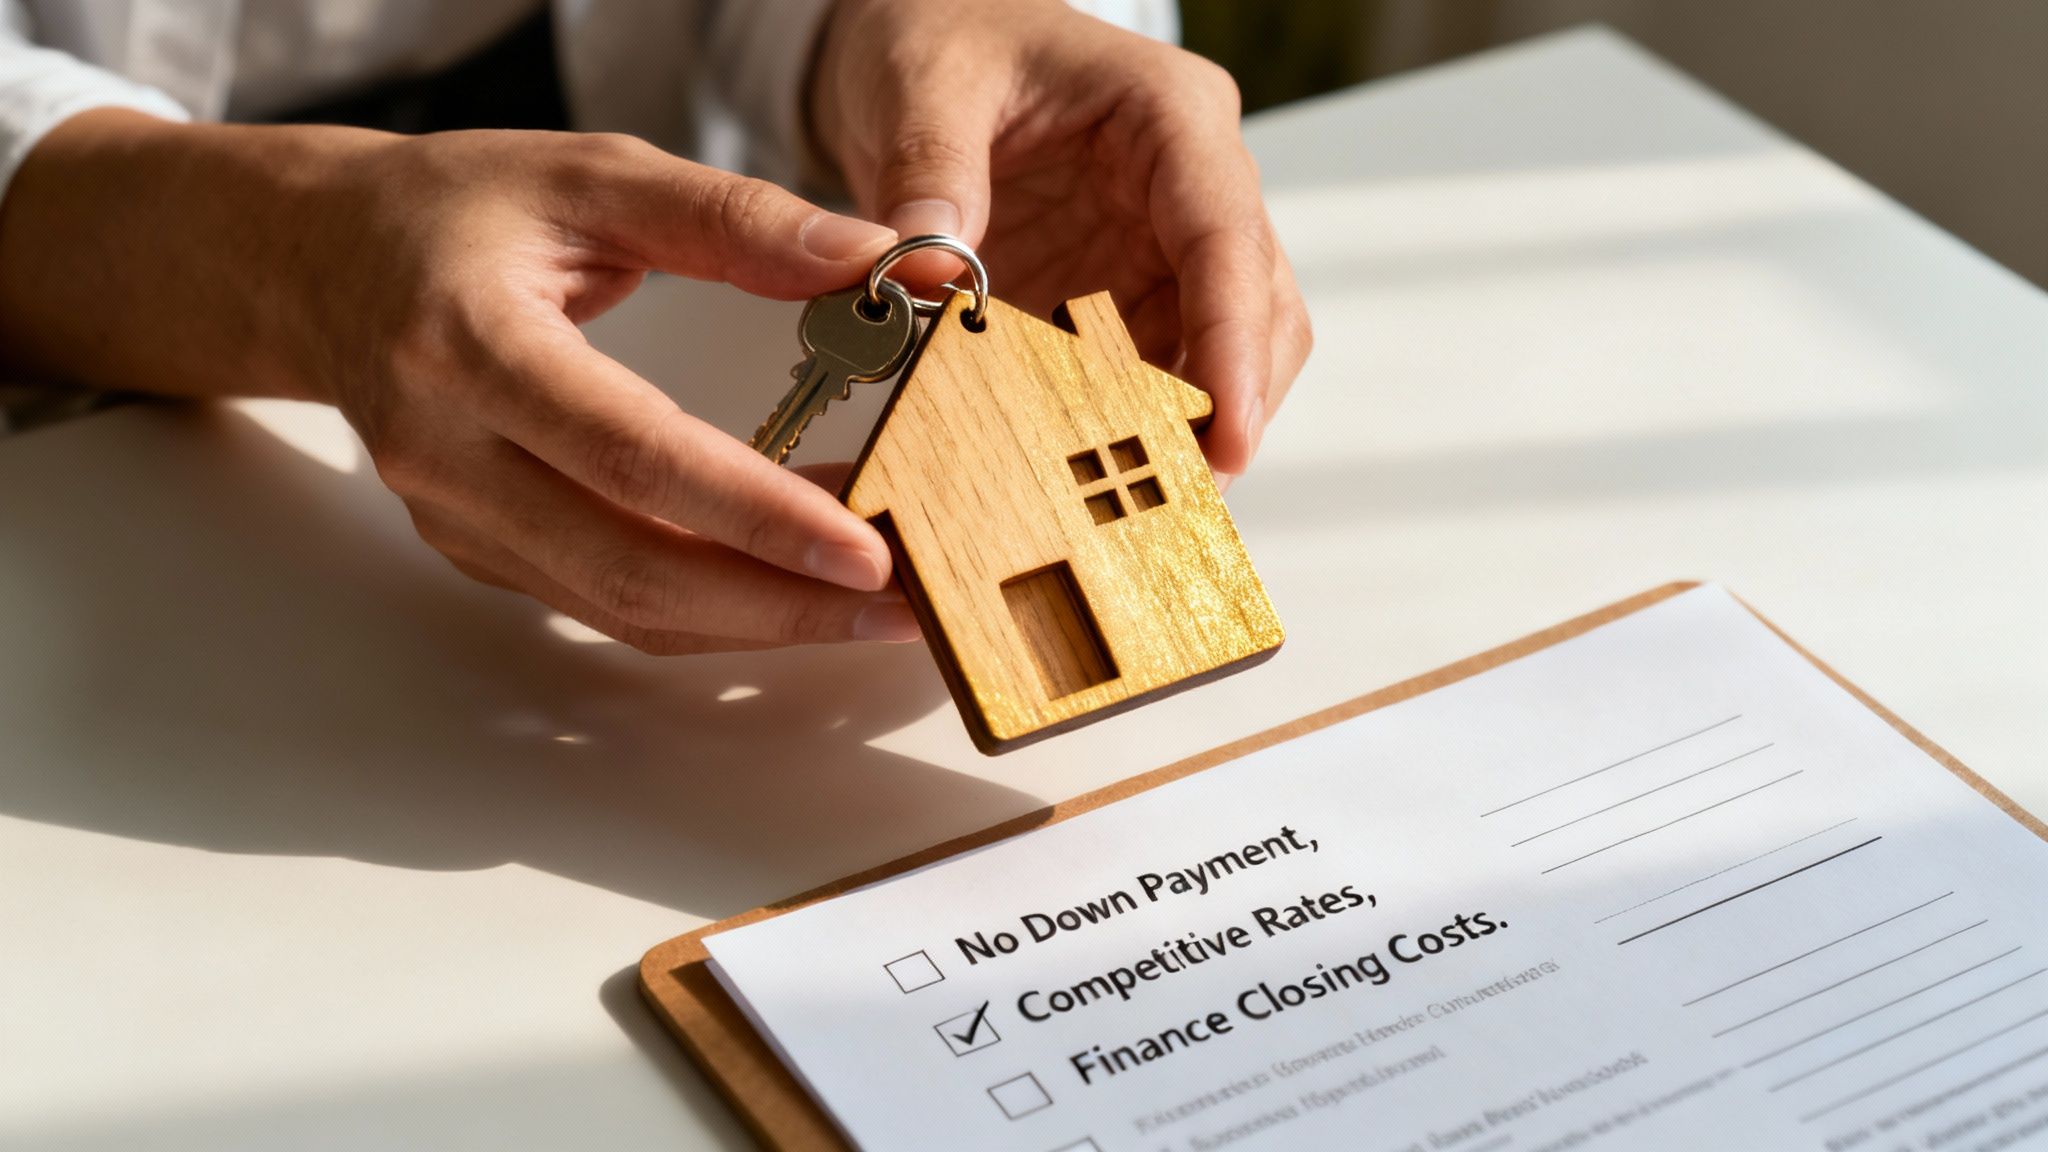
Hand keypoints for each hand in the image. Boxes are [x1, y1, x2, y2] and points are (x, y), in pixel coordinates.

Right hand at [0, 112, 921, 651]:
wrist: (317, 263)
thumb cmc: (453, 210)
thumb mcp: (593, 175)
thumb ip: (736, 219)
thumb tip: (883, 262)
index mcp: (469, 345)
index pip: (628, 455)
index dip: (752, 515)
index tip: (864, 550)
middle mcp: (448, 453)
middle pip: (630, 569)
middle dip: (780, 606)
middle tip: (902, 605)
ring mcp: (455, 518)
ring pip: (621, 610)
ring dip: (756, 622)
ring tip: (871, 605)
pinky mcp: (476, 551)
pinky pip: (602, 605)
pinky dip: (705, 608)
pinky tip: (787, 582)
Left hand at [808, 0, 1310, 479]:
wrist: (927, 45)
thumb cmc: (943, 37)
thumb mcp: (921, 85)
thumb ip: (929, 173)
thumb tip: (931, 275)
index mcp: (1169, 116)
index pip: (1226, 234)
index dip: (1234, 341)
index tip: (1229, 433)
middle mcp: (1193, 183)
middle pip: (1259, 307)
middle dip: (1232, 406)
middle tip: (1179, 501)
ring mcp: (1167, 244)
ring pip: (1226, 350)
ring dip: (1190, 427)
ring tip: (1140, 507)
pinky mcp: (1130, 291)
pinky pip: (1156, 369)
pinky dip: (1135, 425)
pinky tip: (1097, 475)